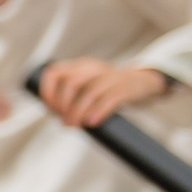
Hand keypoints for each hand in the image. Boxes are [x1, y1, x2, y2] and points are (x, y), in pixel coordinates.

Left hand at [35, 59, 168, 128]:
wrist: (143, 84)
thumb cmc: (108, 90)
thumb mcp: (87, 86)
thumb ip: (71, 96)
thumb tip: (57, 115)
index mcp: (80, 66)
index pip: (54, 72)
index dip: (48, 92)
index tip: (51, 110)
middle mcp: (94, 68)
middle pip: (71, 82)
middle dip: (64, 106)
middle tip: (66, 123)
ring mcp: (112, 76)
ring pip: (90, 92)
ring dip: (79, 112)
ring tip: (77, 126)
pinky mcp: (126, 88)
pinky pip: (110, 98)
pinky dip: (98, 111)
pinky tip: (92, 122)